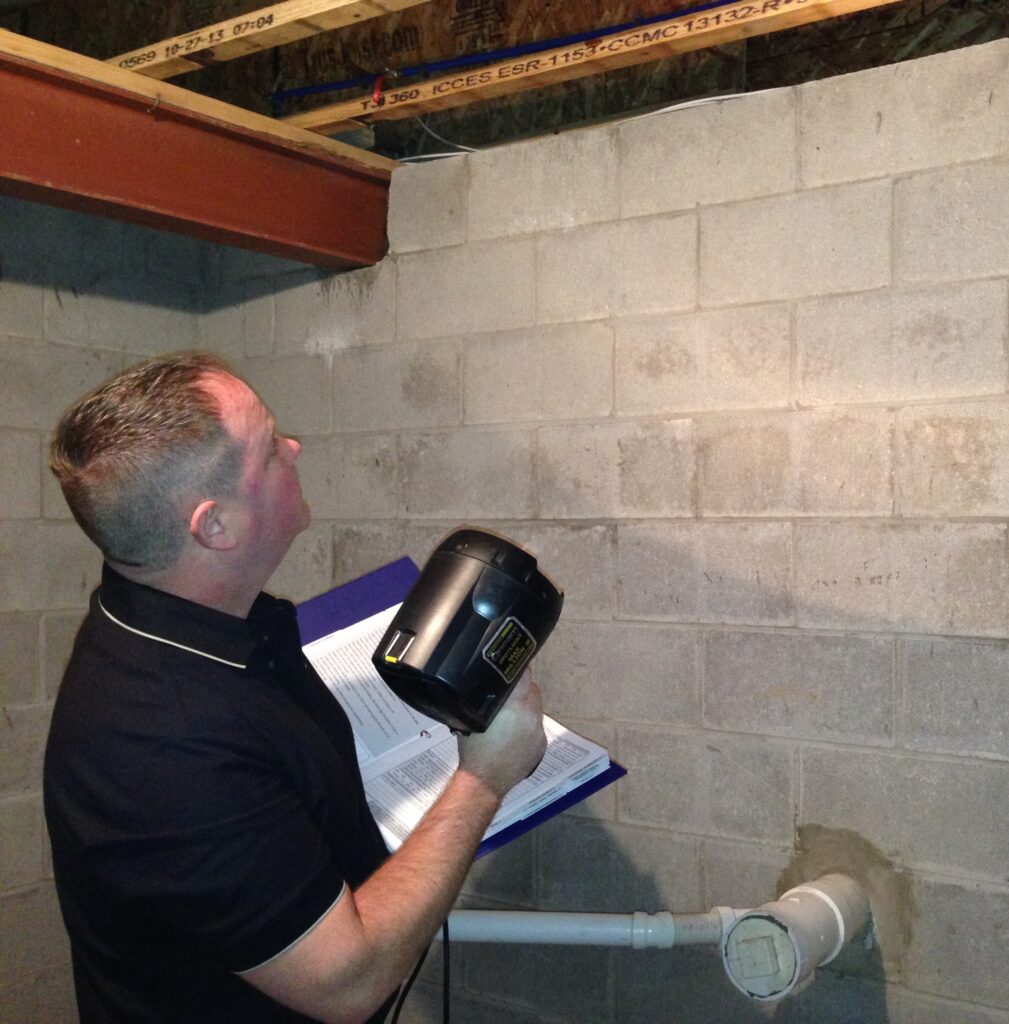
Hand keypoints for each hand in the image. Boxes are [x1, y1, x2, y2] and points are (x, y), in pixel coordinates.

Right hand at [457, 671, 545, 798]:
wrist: (485, 781)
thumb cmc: (475, 749)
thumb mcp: (476, 716)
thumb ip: (489, 698)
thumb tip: (494, 683)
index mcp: (515, 706)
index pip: (524, 676)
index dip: (517, 670)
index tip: (510, 668)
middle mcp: (531, 716)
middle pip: (532, 690)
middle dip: (521, 689)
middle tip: (507, 693)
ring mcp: (538, 731)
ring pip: (536, 708)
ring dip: (526, 706)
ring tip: (510, 714)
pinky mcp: (541, 744)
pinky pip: (537, 726)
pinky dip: (529, 725)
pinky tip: (515, 733)